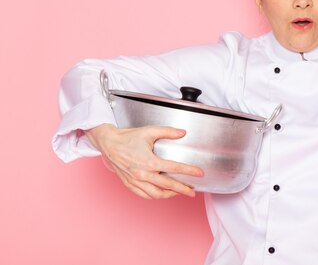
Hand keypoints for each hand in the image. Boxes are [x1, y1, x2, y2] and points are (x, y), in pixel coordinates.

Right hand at [85, 124, 203, 199]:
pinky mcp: (129, 184)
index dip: (189, 171)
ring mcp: (135, 181)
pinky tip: (162, 194)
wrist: (108, 144)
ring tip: (179, 193)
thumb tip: (182, 132)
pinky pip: (144, 195)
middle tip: (193, 192)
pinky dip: (155, 196)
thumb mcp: (149, 131)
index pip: (174, 169)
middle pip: (168, 186)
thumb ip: (167, 131)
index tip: (199, 174)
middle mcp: (143, 174)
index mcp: (149, 162)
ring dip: (169, 195)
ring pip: (156, 194)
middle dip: (183, 189)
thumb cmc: (128, 137)